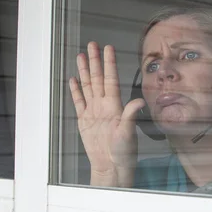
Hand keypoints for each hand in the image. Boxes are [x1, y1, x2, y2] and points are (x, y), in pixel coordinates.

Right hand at [69, 42, 145, 187]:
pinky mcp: (85, 120)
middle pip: (98, 78)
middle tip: (91, 45)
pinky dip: (76, 90)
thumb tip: (137, 102)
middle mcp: (104, 105)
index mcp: (114, 105)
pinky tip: (74, 80)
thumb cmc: (123, 152)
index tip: (107, 48)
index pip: (111, 79)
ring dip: (84, 71)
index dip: (109, 63)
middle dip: (94, 61)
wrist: (111, 166)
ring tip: (81, 56)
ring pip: (88, 86)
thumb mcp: (128, 133)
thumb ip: (130, 115)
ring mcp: (93, 111)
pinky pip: (79, 102)